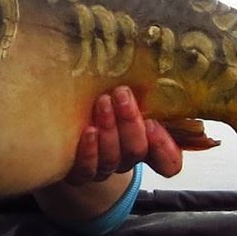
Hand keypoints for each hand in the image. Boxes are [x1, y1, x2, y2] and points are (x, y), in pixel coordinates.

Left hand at [64, 86, 182, 185]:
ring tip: (103, 102)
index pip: (168, 162)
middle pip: (136, 150)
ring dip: (109, 129)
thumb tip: (155, 61)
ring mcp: (103, 169)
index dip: (165, 147)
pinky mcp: (79, 174)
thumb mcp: (123, 98)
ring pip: (112, 158)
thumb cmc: (102, 105)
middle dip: (130, 121)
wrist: (68, 126)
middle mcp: (126, 160)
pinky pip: (87, 169)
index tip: (154, 123)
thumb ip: (139, 92)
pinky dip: (89, 151)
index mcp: (146, 146)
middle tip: (122, 95)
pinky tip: (89, 131)